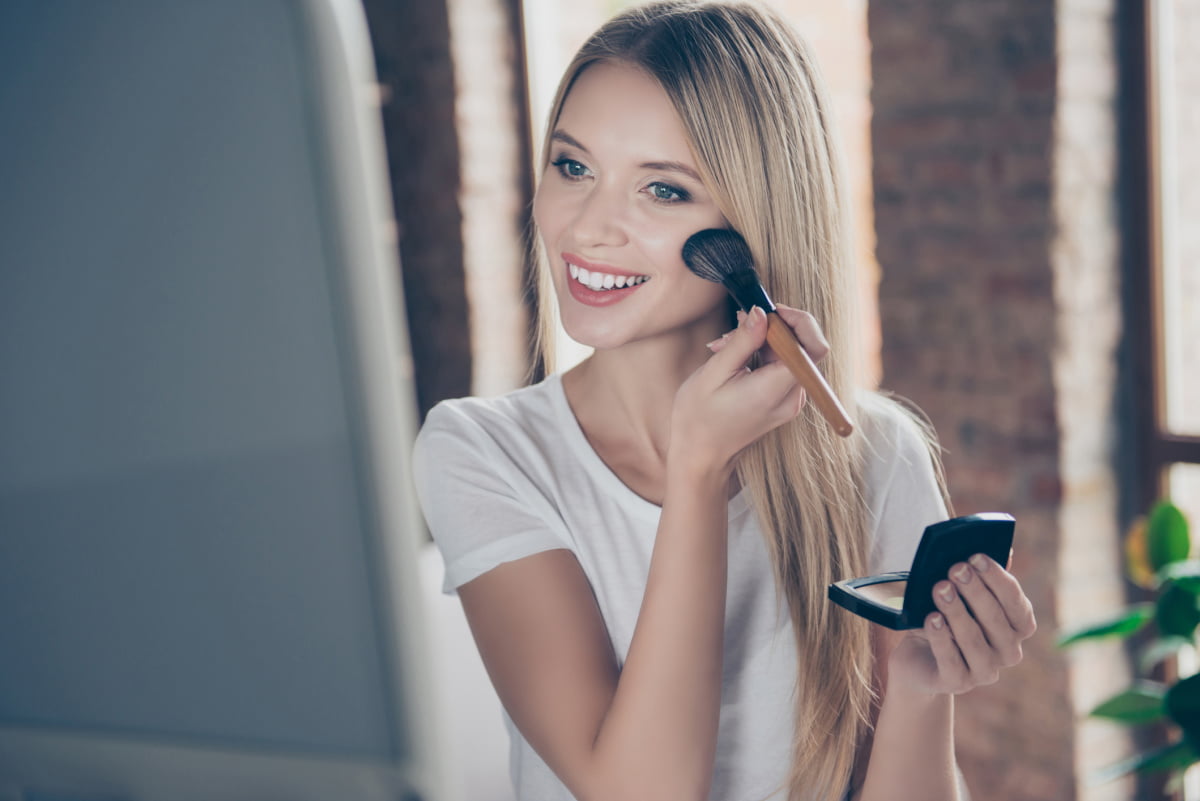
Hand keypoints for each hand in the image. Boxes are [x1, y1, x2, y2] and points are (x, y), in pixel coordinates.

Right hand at [669, 305, 820, 475]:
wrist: (700, 455)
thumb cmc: (699, 418)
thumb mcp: (713, 374)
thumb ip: (742, 342)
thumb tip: (762, 313)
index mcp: (775, 390)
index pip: (811, 347)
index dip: (797, 321)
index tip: (768, 312)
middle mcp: (792, 397)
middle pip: (801, 347)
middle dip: (771, 328)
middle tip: (736, 326)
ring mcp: (790, 401)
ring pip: (790, 354)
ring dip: (762, 341)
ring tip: (725, 345)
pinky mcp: (783, 401)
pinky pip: (782, 367)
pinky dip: (762, 355)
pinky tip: (734, 358)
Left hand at [886, 554, 1036, 696]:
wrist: (918, 657)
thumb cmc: (945, 617)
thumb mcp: (960, 595)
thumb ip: (981, 575)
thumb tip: (1006, 550)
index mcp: (1017, 627)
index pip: (1017, 604)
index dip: (998, 579)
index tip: (976, 556)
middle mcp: (1008, 652)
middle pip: (996, 620)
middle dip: (975, 592)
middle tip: (956, 568)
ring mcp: (985, 671)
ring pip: (974, 640)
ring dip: (957, 611)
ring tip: (939, 588)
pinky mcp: (957, 683)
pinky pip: (951, 660)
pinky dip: (942, 637)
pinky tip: (931, 618)